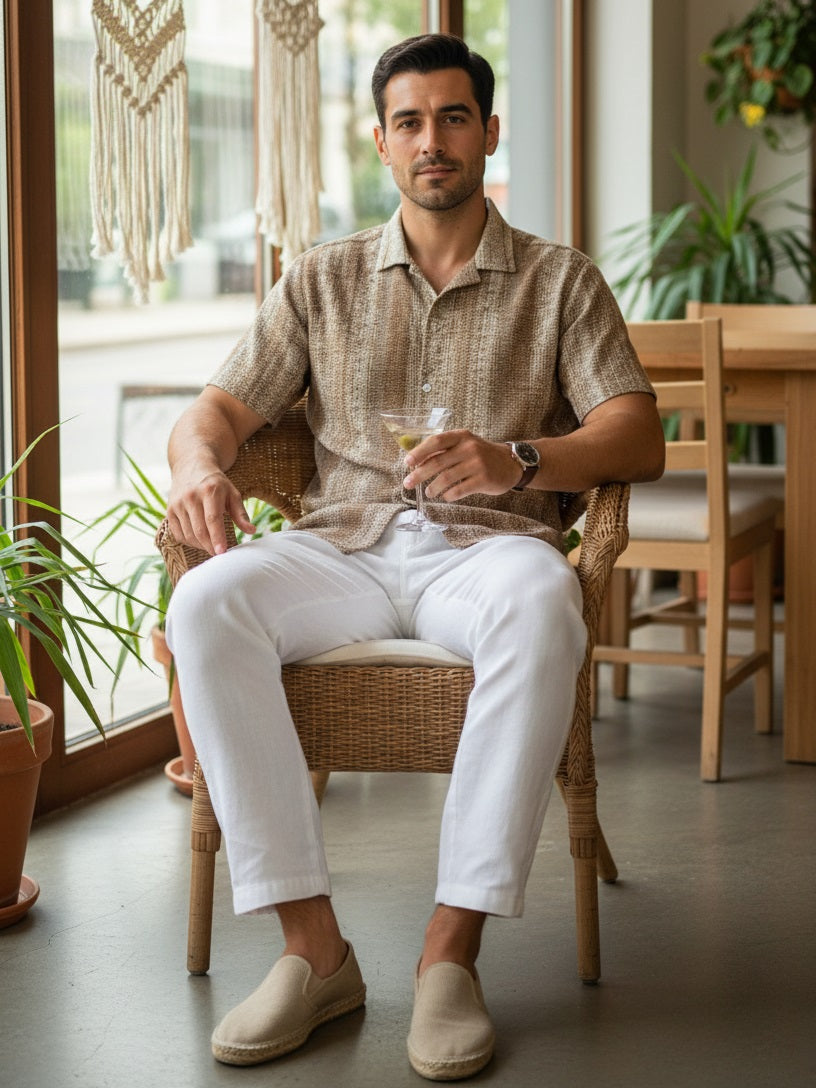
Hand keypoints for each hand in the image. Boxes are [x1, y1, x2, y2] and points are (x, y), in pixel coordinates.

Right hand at [166, 465, 255, 555]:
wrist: (191, 467)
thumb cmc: (217, 484)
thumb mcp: (232, 493)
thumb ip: (241, 513)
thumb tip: (252, 531)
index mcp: (209, 491)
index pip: (213, 519)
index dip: (217, 537)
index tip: (222, 552)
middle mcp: (190, 496)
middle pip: (199, 530)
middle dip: (210, 546)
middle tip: (220, 555)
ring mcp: (177, 504)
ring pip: (189, 534)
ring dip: (201, 546)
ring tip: (212, 546)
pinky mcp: (169, 511)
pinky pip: (178, 534)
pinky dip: (190, 542)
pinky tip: (199, 541)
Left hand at [403, 429, 522, 500]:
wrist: (511, 463)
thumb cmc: (482, 455)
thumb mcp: (465, 445)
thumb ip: (444, 450)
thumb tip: (417, 461)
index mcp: (461, 436)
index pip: (435, 442)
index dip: (419, 452)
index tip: (407, 463)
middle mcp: (469, 448)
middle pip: (437, 462)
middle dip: (419, 474)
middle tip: (408, 483)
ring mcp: (477, 464)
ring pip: (446, 478)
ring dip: (433, 488)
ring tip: (429, 492)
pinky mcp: (484, 480)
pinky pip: (459, 490)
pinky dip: (449, 495)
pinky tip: (446, 496)